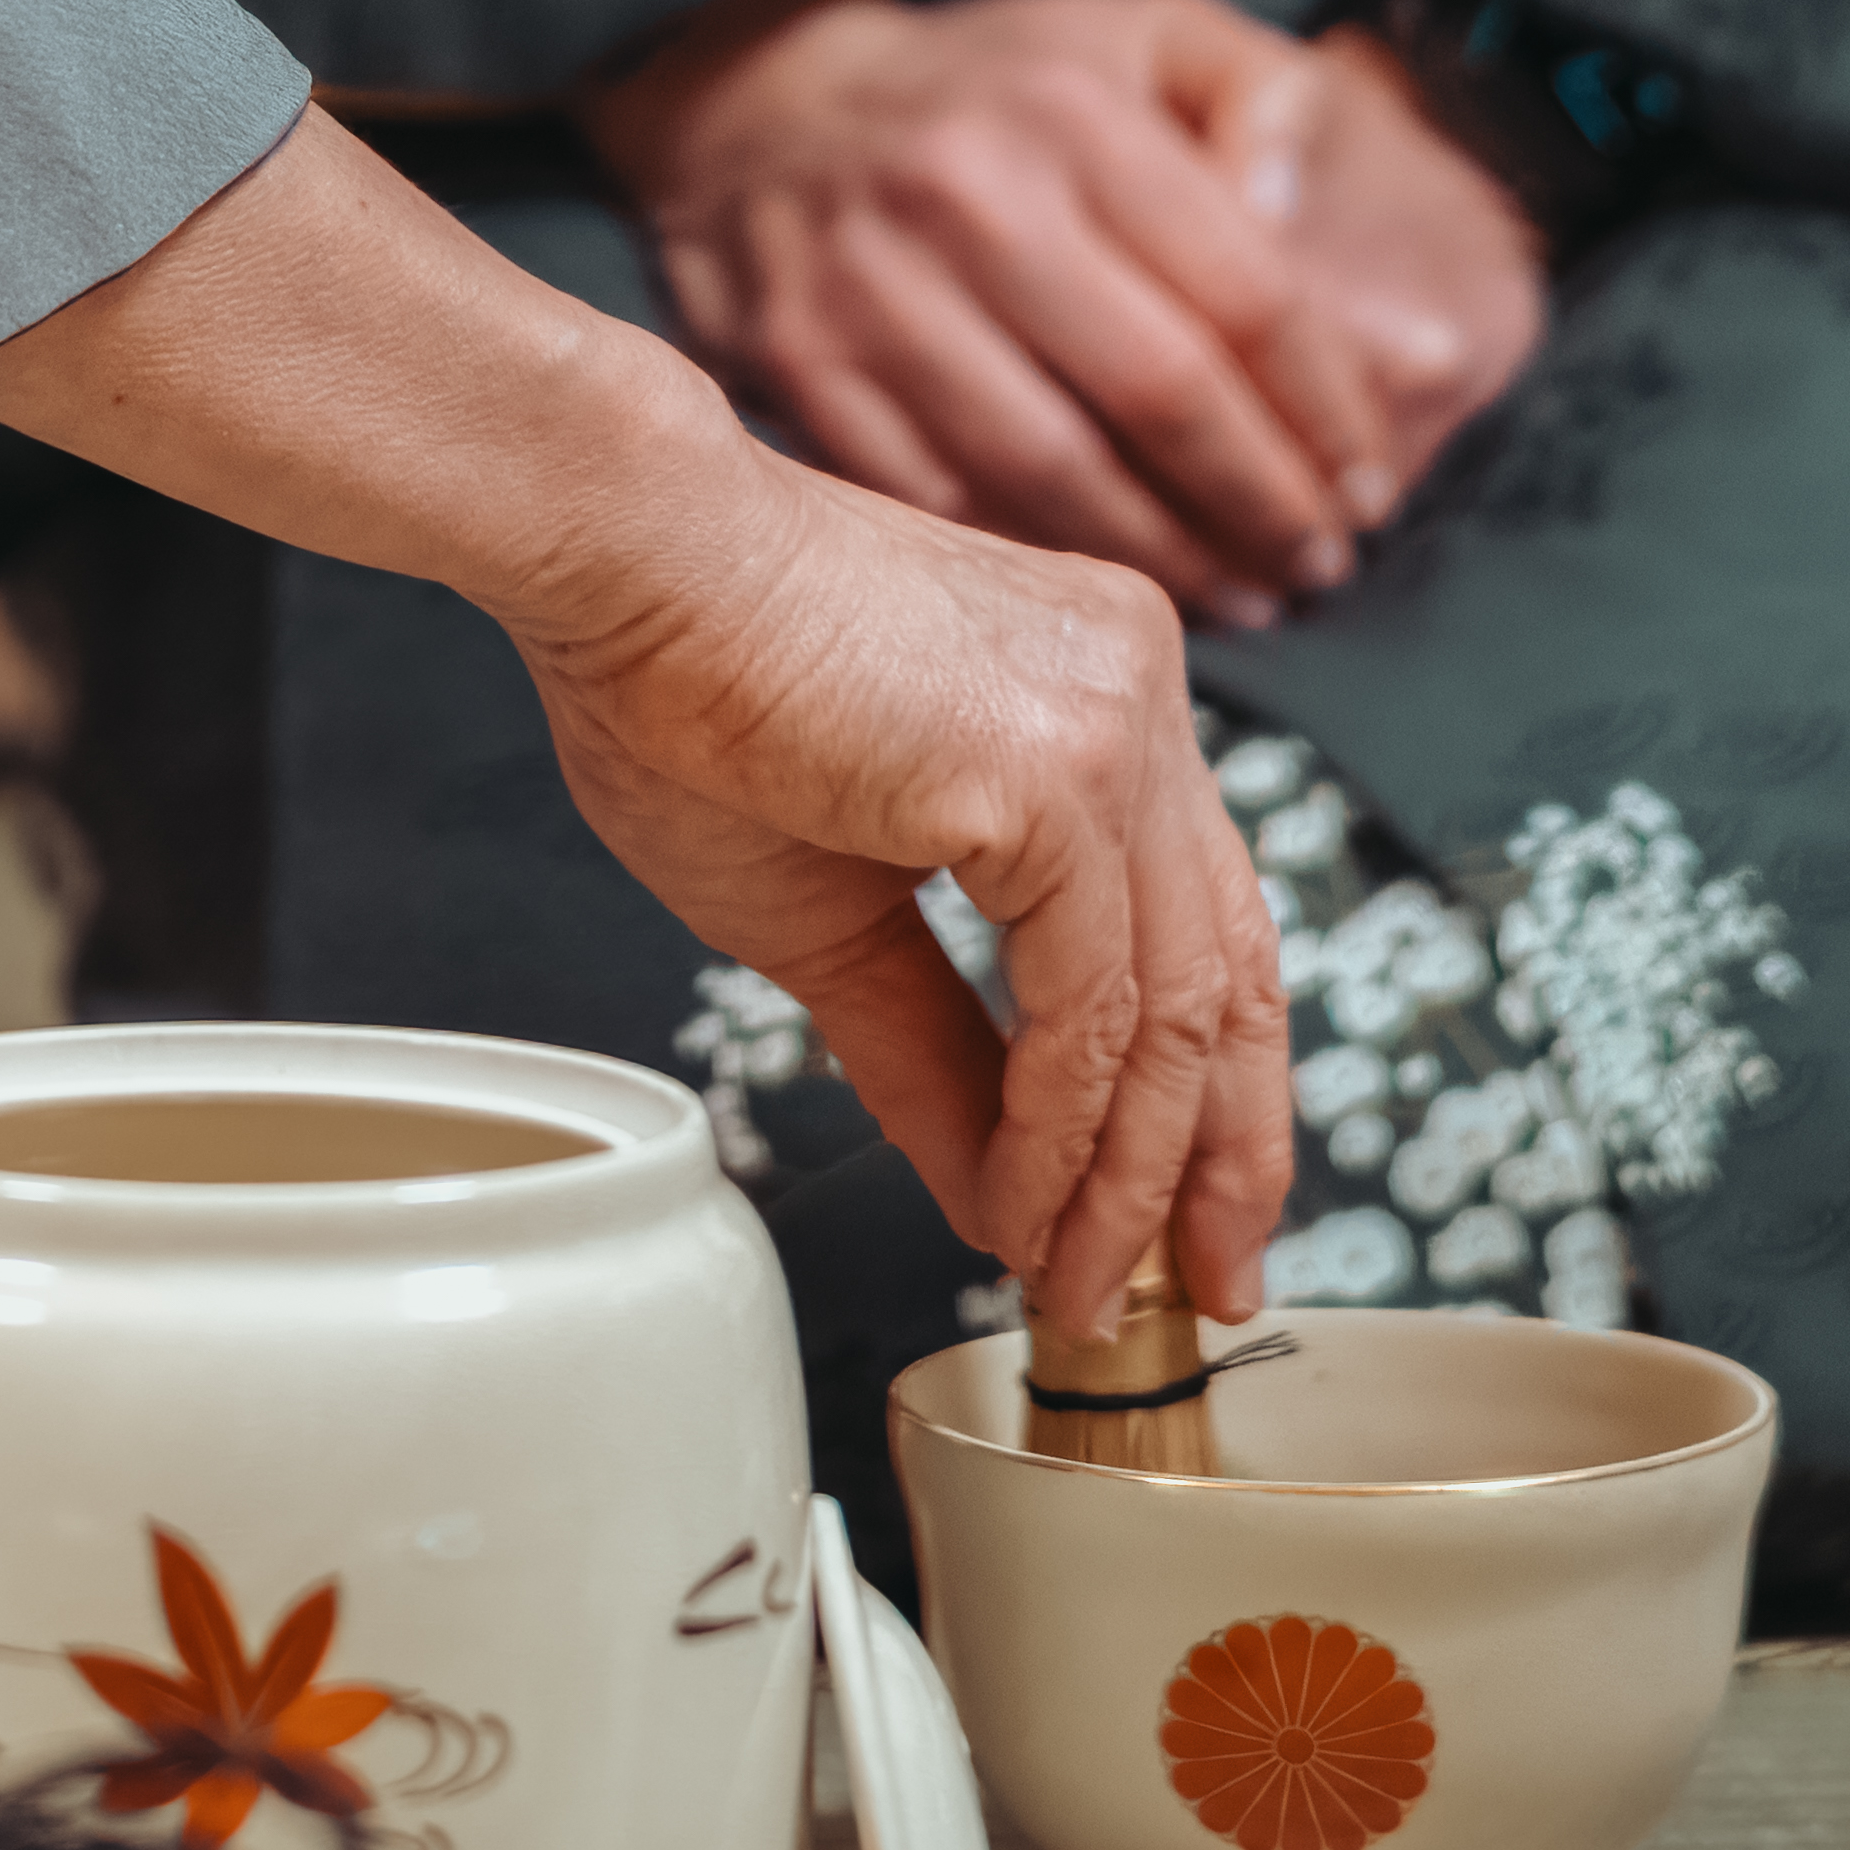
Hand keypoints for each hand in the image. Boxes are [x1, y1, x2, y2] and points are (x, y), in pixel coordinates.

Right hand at [0, 113, 1286, 1334]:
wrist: (620, 556)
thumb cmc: (686, 689)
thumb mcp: (832, 915)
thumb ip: (938, 1052)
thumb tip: (1001, 1193)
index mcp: (1105, 698)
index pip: (1207, 923)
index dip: (1211, 1088)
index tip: (1187, 1211)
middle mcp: (1138, 696)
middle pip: (1230, 972)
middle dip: (1216, 1160)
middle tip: (1192, 1292)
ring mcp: (1115, 724)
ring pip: (1172, 1007)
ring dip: (1125, 1178)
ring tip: (1077, 1282)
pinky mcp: (1058, 768)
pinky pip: (1096, 1002)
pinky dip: (1066, 1130)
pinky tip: (1023, 1203)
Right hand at [590, 0, 1531, 620]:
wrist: (762, 95)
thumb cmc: (995, 88)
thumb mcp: (1148, 34)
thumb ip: (1268, 106)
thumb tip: (1303, 219)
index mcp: (1078, 114)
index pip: (1247, 293)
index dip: (1325, 410)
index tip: (1367, 485)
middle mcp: (971, 192)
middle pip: (1161, 395)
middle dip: (1261, 504)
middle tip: (1317, 563)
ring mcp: (874, 286)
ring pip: (1051, 472)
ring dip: (1164, 559)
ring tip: (1239, 593)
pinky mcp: (801, 367)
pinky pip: (939, 504)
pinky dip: (1030, 562)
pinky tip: (1099, 587)